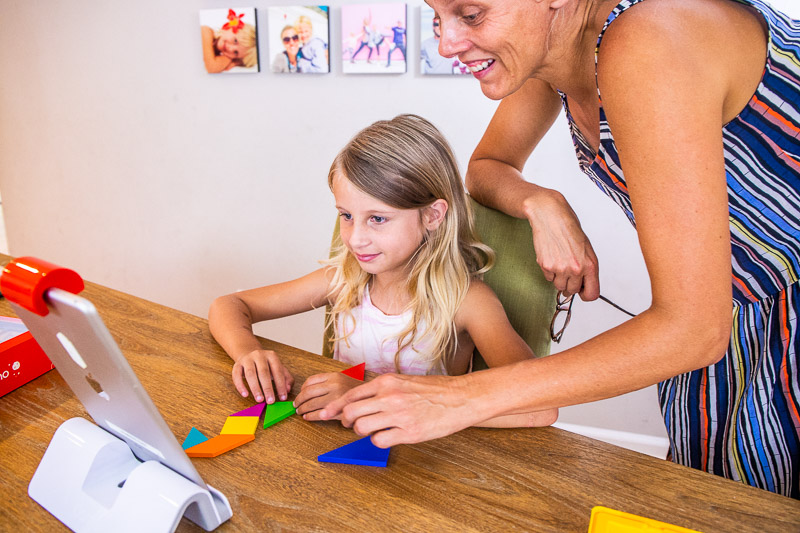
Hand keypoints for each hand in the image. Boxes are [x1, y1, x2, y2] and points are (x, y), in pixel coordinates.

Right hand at [232, 349, 293, 403]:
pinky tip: (245, 394)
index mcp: (271, 356)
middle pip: (263, 372)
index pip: (277, 371)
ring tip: (259, 399)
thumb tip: (288, 389)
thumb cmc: (266, 365)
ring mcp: (247, 359)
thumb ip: (286, 378)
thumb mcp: (278, 368)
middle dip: (267, 388)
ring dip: (255, 388)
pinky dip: (240, 385)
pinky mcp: (237, 365)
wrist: (249, 354)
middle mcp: (259, 355)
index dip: (281, 385)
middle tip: (270, 401)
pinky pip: (236, 375)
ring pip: (250, 374)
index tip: (282, 397)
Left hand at [294, 372, 361, 420]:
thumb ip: (327, 381)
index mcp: (334, 376)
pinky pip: (318, 414)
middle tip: (296, 405)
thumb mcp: (342, 379)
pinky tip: (307, 417)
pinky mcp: (338, 410)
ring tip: (300, 412)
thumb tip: (306, 389)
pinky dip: (310, 416)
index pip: (310, 381)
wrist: (372, 399)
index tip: (300, 394)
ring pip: (311, 404)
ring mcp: (336, 398)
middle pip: (308, 393)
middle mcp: (334, 385)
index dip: (302, 389)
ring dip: (303, 409)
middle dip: (299, 400)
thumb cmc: (356, 391)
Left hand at [319, 373, 479, 447]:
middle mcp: (389, 397)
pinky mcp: (408, 432)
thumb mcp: (404, 381)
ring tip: (373, 430)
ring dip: (362, 432)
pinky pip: (379, 440)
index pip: (350, 394)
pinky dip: (378, 441)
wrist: (460, 398)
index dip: (335, 407)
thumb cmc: (434, 390)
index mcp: (387, 382)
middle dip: (346, 421)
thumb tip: (361, 400)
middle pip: (351, 412)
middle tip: (351, 425)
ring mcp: (398, 415)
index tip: (324, 413)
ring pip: (361, 427)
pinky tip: (388, 437)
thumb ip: (383, 389)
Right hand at [525, 191, 599, 299]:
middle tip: (567, 271)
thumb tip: (583, 285)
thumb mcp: (586, 249)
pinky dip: (549, 271)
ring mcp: (560, 268)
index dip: (585, 293)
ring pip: (559, 286)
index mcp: (590, 265)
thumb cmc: (568, 228)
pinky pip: (548, 278)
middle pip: (572, 291)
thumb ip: (587, 268)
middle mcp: (576, 269)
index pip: (592, 294)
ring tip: (559, 262)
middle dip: (569, 284)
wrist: (551, 216)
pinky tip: (552, 257)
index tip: (582, 291)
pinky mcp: (546, 266)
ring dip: (558, 278)